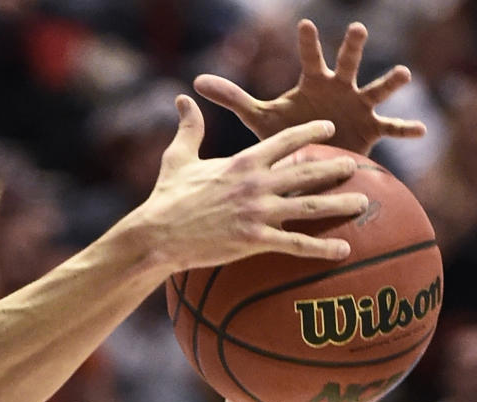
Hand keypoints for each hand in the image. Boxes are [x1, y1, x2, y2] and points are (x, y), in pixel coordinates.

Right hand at [145, 100, 366, 270]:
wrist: (157, 235)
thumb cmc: (166, 198)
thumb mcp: (177, 157)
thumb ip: (189, 128)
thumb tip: (183, 100)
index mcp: (243, 162)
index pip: (286, 140)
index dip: (310, 132)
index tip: (329, 129)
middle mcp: (257, 184)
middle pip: (307, 172)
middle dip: (335, 168)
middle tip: (356, 166)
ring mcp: (258, 213)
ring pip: (310, 206)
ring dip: (339, 204)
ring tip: (363, 201)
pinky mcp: (254, 240)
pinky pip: (296, 244)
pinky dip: (322, 248)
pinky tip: (344, 249)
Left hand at [194, 20, 425, 156]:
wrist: (308, 162)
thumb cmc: (285, 134)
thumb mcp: (259, 118)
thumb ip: (232, 98)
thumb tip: (194, 82)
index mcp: (313, 84)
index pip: (309, 58)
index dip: (307, 43)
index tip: (303, 25)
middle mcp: (338, 89)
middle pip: (346, 62)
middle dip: (351, 48)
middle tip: (356, 30)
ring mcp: (358, 107)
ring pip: (376, 89)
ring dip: (389, 81)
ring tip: (401, 74)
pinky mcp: (371, 130)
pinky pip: (392, 128)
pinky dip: (406, 128)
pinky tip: (420, 130)